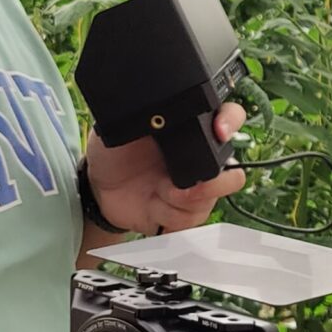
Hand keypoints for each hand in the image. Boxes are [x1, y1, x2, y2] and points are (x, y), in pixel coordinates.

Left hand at [85, 103, 248, 237]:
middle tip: (183, 182)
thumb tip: (164, 111)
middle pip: (233, 174)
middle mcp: (200, 160)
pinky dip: (168, 214)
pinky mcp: (182, 214)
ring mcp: (194, 190)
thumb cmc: (114, 149)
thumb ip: (148, 115)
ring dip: (181, 200)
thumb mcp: (125, 123)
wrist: (98, 185)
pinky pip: (190, 221)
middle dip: (212, 183)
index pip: (230, 117)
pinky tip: (153, 204)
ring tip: (157, 190)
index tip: (219, 129)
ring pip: (210, 201)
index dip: (231, 122)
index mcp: (193, 130)